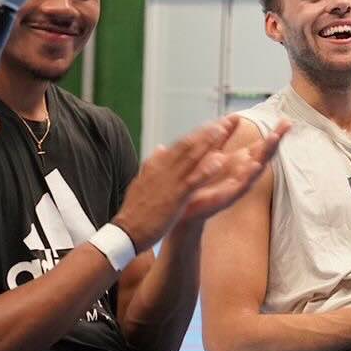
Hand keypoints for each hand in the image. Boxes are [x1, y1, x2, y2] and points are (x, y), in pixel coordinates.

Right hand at [113, 118, 239, 251]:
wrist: (126, 231)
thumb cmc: (135, 212)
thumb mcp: (141, 182)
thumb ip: (152, 164)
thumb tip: (160, 147)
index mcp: (156, 166)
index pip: (180, 145)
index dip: (197, 134)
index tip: (211, 124)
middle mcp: (163, 169)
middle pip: (188, 145)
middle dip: (207, 132)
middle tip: (224, 120)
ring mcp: (169, 181)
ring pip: (191, 157)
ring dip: (208, 142)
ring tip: (223, 129)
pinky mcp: (175, 196)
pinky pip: (194, 180)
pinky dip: (206, 169)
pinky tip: (220, 161)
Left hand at [177, 123, 286, 226]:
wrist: (182, 205)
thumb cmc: (200, 180)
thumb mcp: (212, 152)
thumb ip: (224, 135)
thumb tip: (236, 116)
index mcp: (239, 163)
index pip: (260, 147)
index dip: (273, 135)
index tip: (286, 122)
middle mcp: (242, 174)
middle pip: (263, 156)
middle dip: (275, 141)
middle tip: (286, 126)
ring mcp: (236, 187)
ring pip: (256, 169)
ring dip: (265, 154)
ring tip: (274, 138)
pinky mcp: (226, 198)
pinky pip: (240, 186)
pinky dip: (249, 176)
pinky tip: (255, 164)